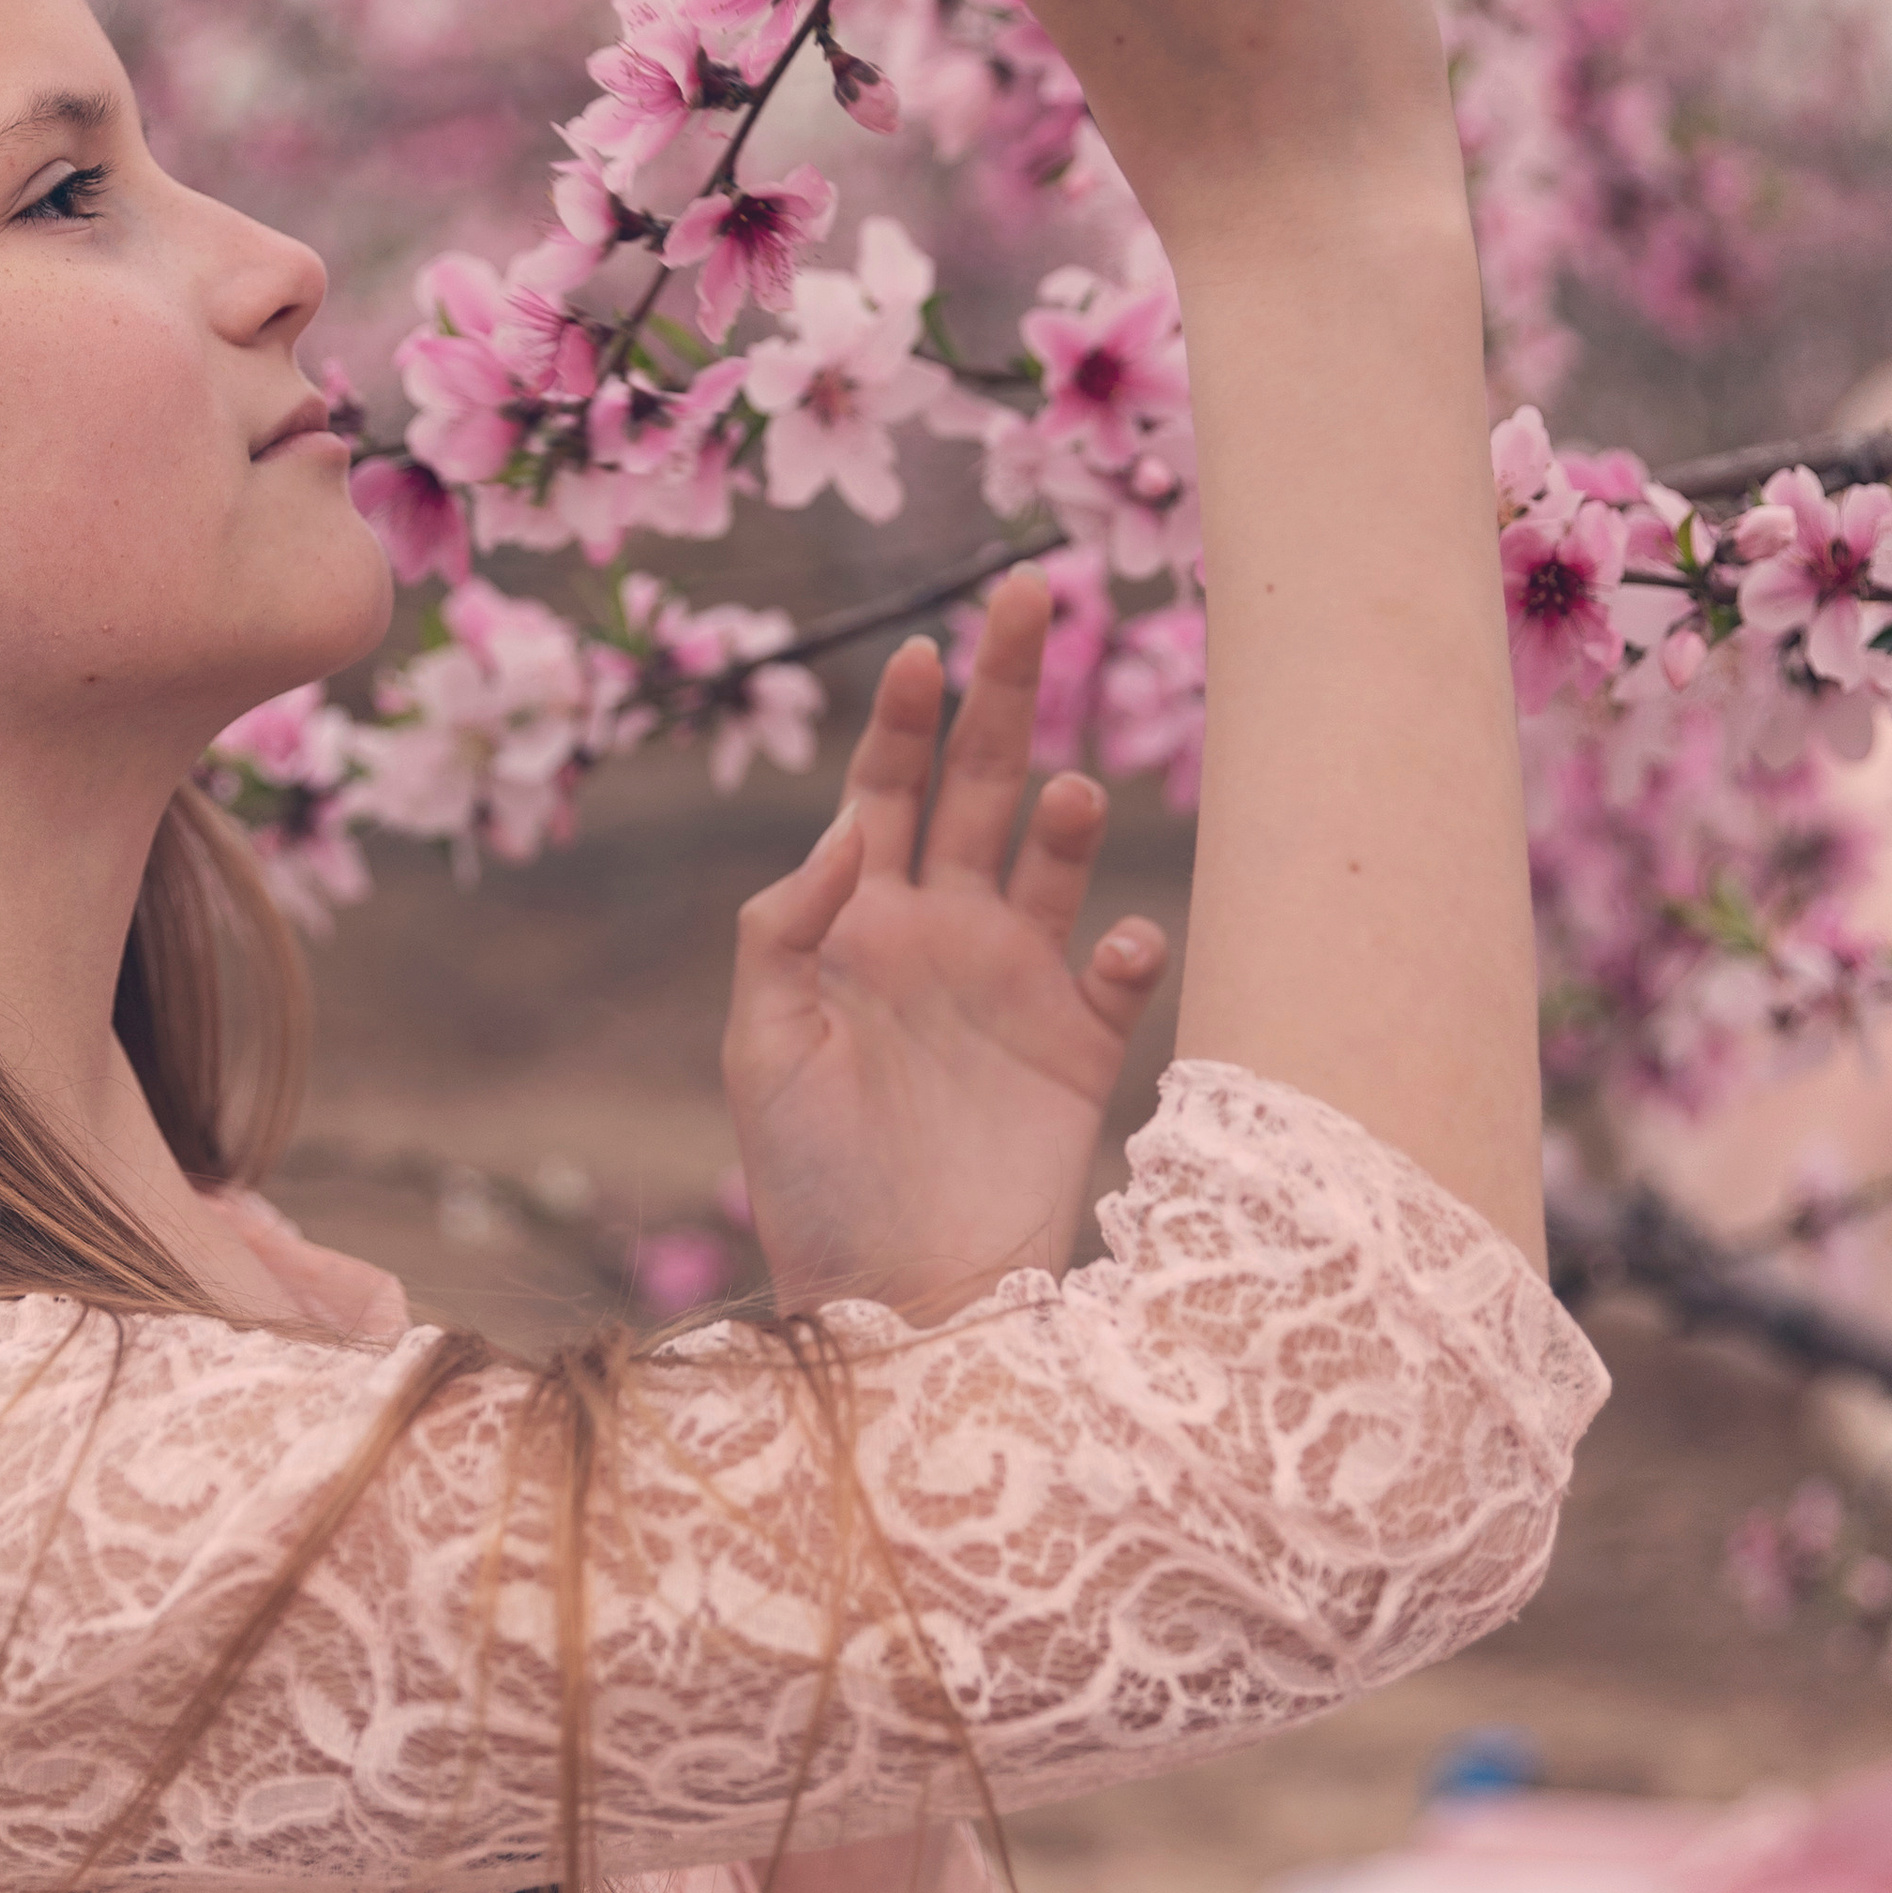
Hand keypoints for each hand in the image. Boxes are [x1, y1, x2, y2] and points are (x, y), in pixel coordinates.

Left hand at [722, 574, 1169, 1320]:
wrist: (897, 1304)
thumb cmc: (810, 1184)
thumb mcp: (763, 1049)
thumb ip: (787, 927)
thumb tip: (848, 820)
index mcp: (857, 928)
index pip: (885, 791)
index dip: (905, 716)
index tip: (924, 646)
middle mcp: (942, 938)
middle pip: (979, 783)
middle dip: (1005, 687)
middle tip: (1034, 588)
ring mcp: (1015, 989)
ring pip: (1053, 859)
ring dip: (1063, 815)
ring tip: (1061, 795)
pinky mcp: (1079, 1053)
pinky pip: (1120, 971)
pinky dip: (1128, 944)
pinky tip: (1116, 941)